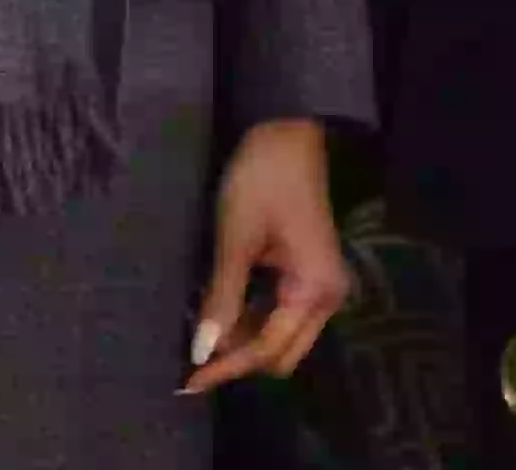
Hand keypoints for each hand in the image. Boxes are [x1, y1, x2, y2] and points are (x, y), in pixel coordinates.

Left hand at [181, 119, 349, 396]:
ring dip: (243, 342)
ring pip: (280, 336)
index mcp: (314, 291)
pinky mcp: (307, 274)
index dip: (227, 368)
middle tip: (191, 366)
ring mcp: (319, 287)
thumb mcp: (236, 237)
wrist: (288, 132)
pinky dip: (251, 320)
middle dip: (238, 362)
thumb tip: (201, 351)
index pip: (267, 348)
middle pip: (280, 353)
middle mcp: (326, 299)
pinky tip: (219, 318)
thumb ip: (221, 296)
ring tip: (198, 346)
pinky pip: (279, 313)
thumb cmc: (261, 178)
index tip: (188, 382)